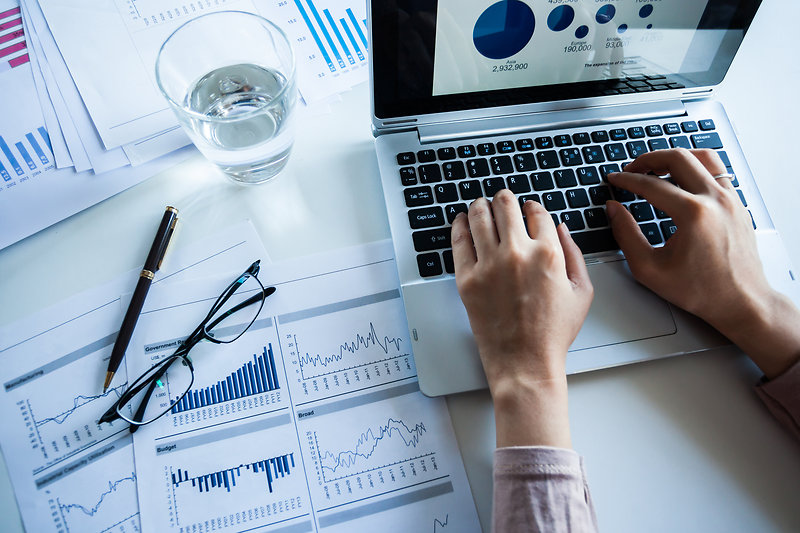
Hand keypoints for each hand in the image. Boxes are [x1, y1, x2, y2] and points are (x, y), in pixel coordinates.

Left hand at [451, 190, 593, 446]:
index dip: (533, 207)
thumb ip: (574, 254)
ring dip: (481, 206)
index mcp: (548, 253)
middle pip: (506, 206)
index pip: (538, 213)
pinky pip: (459, 241)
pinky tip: (461, 221)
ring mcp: (489, 264)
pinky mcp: (467, 278)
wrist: (524, 362)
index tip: (529, 208)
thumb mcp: (582, 292)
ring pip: (479, 217)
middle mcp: (517, 253)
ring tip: (480, 205)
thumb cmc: (553, 333)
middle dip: (505, 199)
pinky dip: (459, 225)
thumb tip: (560, 228)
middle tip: (502, 199)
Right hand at [608, 148, 799, 377]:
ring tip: (657, 167)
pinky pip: (717, 171)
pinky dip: (696, 168)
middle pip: (678, 158)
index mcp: (693, 214)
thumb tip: (613, 209)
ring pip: (702, 157)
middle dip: (649, 159)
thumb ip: (626, 235)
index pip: (651, 184)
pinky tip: (683, 180)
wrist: (740, 301)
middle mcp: (715, 200)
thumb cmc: (701, 291)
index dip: (627, 179)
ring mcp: (731, 199)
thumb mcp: (650, 269)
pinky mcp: (738, 204)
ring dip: (676, 158)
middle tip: (632, 168)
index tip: (615, 179)